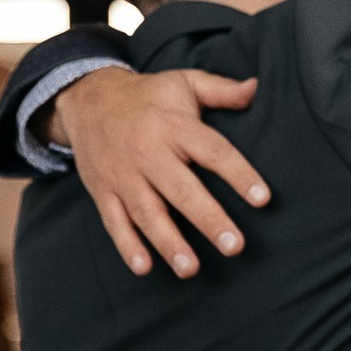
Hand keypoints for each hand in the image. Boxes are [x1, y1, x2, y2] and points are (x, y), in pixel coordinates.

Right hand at [56, 66, 269, 277]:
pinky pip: (114, 222)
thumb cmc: (149, 96)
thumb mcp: (184, 82)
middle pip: (181, 189)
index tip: (263, 199)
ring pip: (147, 212)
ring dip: (168, 243)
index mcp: (174, 125)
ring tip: (191, 269)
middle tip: (235, 246)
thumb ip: (222, 89)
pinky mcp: (103, 191)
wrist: (86, 99)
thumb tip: (258, 87)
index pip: (213, 151)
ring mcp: (122, 174)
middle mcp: (147, 151)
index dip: (239, 174)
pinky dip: (127, 245)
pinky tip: (144, 268)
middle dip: (208, 219)